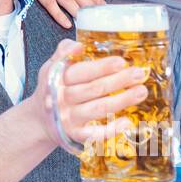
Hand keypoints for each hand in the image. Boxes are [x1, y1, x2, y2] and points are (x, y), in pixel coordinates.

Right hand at [38, 39, 149, 153]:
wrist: (39, 121)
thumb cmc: (51, 89)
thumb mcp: (50, 68)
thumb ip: (63, 52)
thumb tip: (78, 45)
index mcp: (56, 79)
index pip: (80, 72)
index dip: (101, 68)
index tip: (121, 62)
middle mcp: (62, 99)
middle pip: (93, 90)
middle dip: (118, 81)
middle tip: (139, 74)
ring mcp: (69, 118)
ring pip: (98, 109)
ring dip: (121, 100)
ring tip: (141, 91)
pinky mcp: (76, 135)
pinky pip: (95, 134)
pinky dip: (111, 129)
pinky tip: (128, 122)